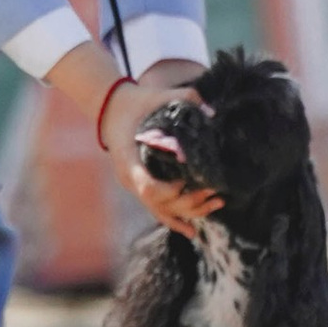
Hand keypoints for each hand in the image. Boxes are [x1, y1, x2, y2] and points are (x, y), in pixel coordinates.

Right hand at [119, 55, 217, 234]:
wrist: (111, 108)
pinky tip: (192, 231)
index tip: (186, 181)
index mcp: (128, 158)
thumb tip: (212, 113)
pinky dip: (174, 220)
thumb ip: (183, 99)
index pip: (146, 187)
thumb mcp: (155, 95)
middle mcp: (129, 178)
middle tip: (213, 191)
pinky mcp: (140, 185)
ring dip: (188, 212)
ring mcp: (133, 185)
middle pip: (158, 204)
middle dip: (188, 202)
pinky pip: (157, 209)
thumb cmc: (135, 102)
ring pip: (160, 210)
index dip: (168, 191)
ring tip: (216, 204)